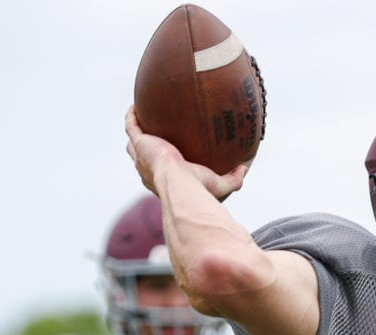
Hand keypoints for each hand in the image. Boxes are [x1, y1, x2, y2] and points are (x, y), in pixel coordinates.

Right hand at [124, 105, 247, 200]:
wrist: (179, 184)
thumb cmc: (197, 188)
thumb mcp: (219, 184)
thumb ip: (233, 179)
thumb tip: (244, 169)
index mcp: (164, 179)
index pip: (162, 171)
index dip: (164, 163)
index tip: (171, 153)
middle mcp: (149, 169)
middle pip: (143, 156)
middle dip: (147, 146)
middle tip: (154, 135)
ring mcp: (142, 155)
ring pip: (134, 141)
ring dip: (136, 130)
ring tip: (141, 118)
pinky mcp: (140, 144)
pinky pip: (131, 126)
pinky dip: (132, 116)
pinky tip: (136, 106)